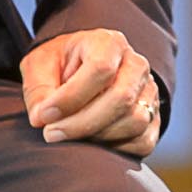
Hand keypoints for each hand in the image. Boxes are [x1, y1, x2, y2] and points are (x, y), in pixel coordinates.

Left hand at [21, 28, 159, 156]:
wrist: (79, 72)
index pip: (101, 68)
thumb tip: (41, 118)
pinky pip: (143, 141)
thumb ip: (38, 90)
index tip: (43, 115)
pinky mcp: (154, 118)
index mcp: (109, 42)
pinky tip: (91, 143)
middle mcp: (136, 64)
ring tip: (70, 135)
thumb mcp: (39, 66)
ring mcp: (148, 92)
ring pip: (135, 121)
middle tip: (51, 134)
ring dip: (97, 137)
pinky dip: (116, 149)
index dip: (70, 97)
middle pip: (121, 97)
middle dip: (81, 124)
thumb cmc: (59, 66)